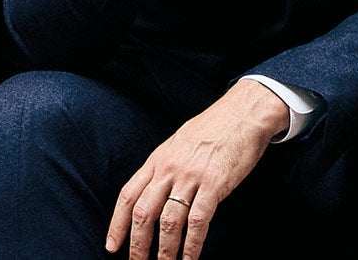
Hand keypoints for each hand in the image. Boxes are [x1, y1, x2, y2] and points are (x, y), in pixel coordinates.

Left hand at [104, 79, 287, 259]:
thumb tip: (154, 191)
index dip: (117, 223)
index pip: (128, 195)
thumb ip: (165, 166)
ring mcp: (191, 176)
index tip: (112, 245)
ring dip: (165, 250)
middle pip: (144, 212)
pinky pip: (198, 222)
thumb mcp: (179, 143)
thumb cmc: (214, 127)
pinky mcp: (214, 184)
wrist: (244, 113)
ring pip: (169, 222)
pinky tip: (190, 259)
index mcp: (158, 159)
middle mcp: (169, 168)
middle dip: (138, 244)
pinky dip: (192, 246)